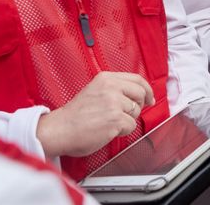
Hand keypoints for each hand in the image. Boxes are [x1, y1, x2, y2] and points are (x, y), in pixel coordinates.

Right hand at [36, 71, 154, 157]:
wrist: (60, 129)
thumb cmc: (75, 115)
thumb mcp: (95, 91)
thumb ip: (114, 89)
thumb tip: (137, 96)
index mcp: (106, 78)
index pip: (137, 79)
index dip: (147, 90)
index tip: (149, 98)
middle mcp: (111, 87)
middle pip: (141, 94)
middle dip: (139, 106)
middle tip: (130, 114)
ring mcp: (114, 102)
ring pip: (136, 111)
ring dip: (126, 120)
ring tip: (108, 122)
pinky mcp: (115, 118)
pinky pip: (131, 126)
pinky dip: (122, 131)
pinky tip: (108, 130)